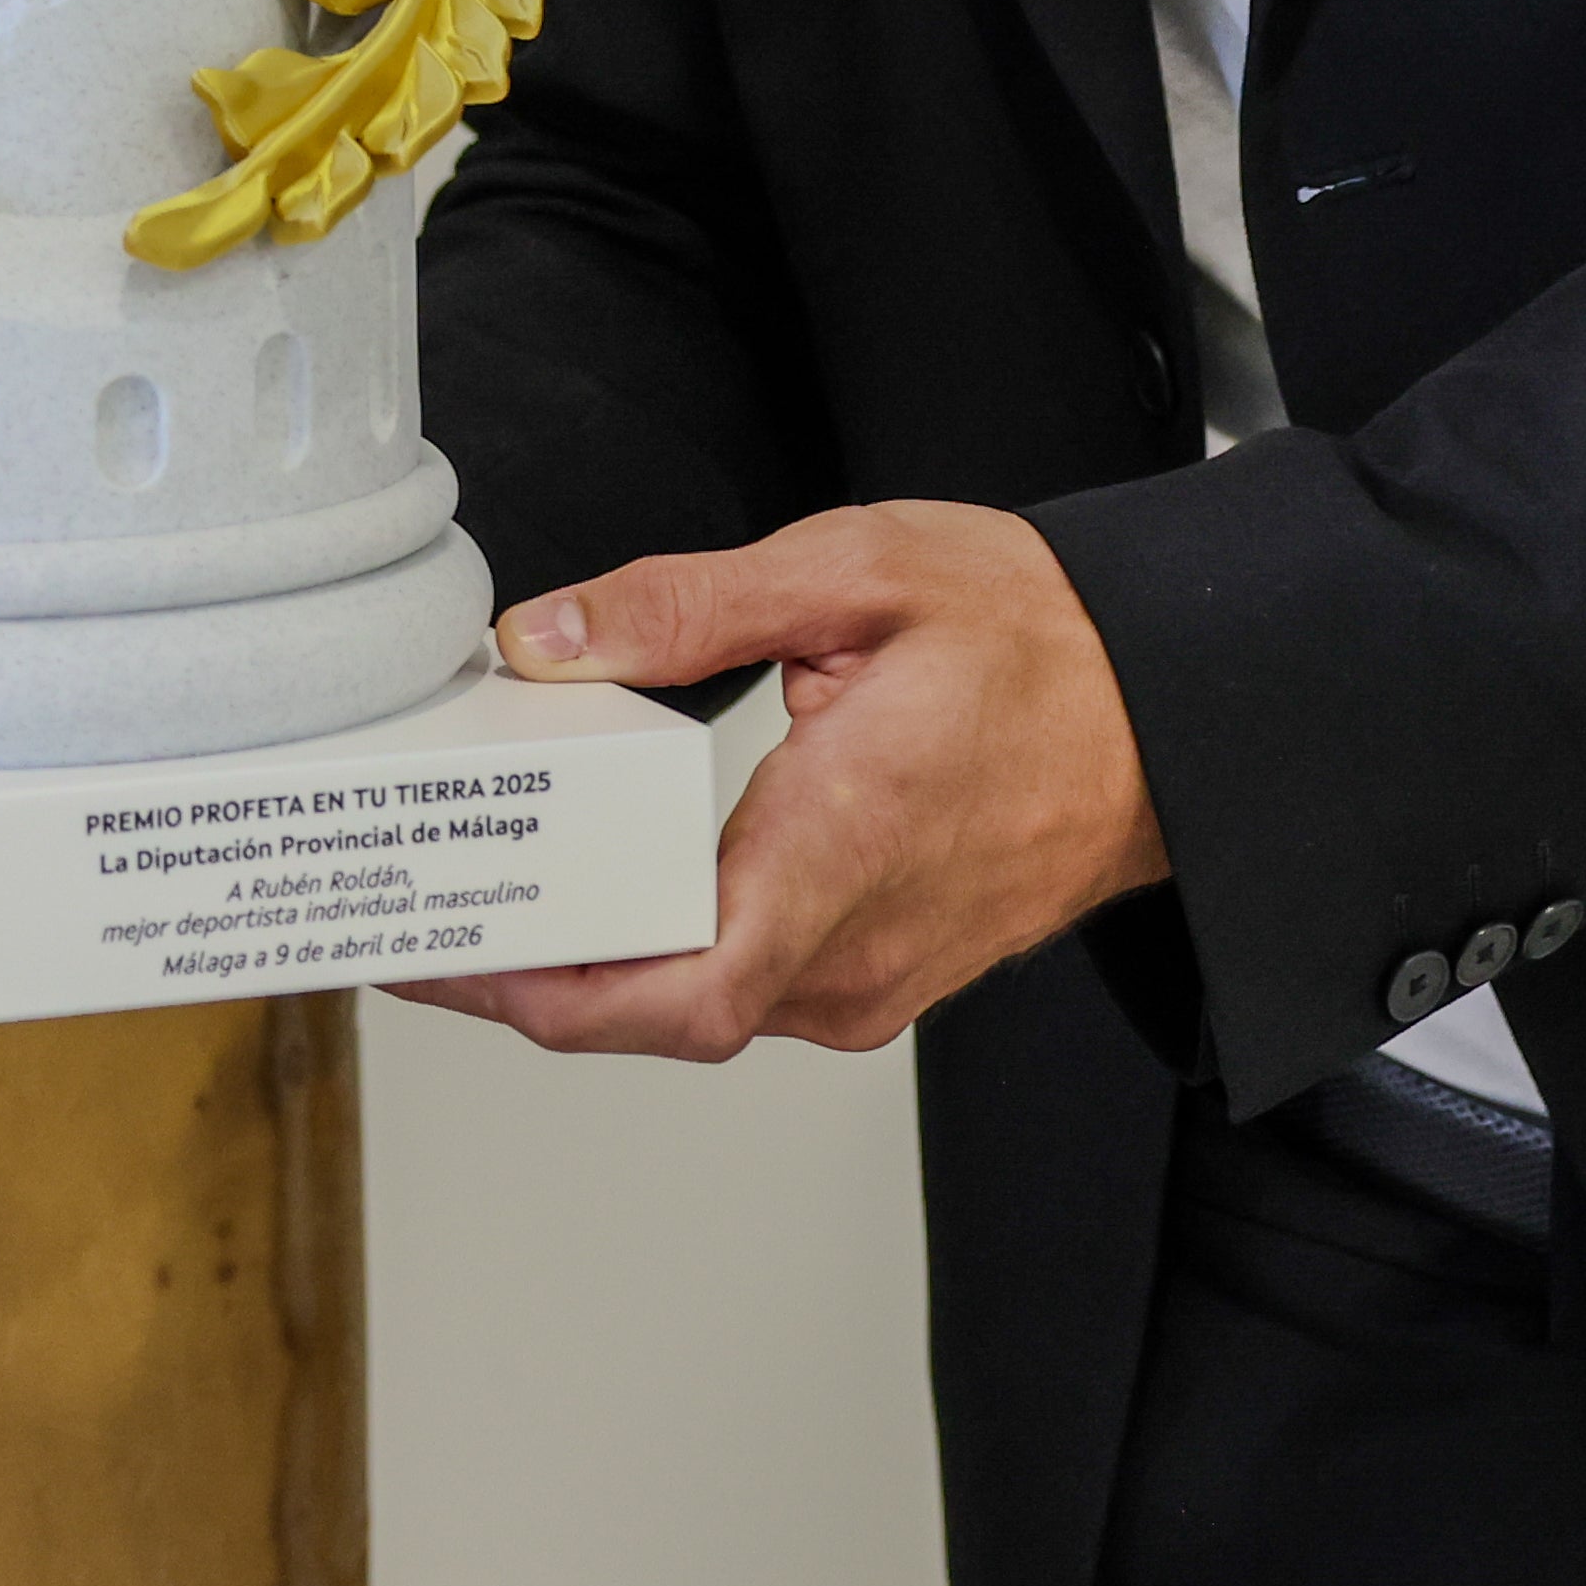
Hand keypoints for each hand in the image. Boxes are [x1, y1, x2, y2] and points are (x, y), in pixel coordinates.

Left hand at [408, 501, 1165, 1061]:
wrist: (1170, 710)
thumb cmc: (1039, 642)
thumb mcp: (854, 572)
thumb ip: (687, 606)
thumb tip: (547, 637)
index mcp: (843, 850)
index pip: (680, 990)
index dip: (544, 991)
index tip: (447, 955)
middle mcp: (855, 948)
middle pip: (657, 1013)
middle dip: (525, 978)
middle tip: (415, 914)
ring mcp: (871, 976)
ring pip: (696, 1008)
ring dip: (587, 972)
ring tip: (480, 900)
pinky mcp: (878, 972)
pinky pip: (742, 988)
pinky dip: (654, 958)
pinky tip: (597, 899)